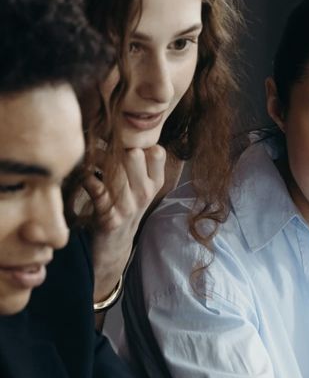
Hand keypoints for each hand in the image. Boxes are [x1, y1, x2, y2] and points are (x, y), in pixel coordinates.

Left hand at [84, 145, 165, 302]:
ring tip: (87, 154)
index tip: (120, 137)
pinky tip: (82, 175)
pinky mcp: (110, 217)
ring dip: (96, 158)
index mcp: (155, 183)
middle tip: (99, 141)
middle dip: (114, 145)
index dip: (138, 141)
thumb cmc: (123, 208)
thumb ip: (137, 163)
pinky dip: (86, 178)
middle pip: (134, 155)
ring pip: (115, 170)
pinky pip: (96, 189)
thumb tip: (121, 131)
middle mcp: (145, 194)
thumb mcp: (139, 188)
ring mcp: (129, 207)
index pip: (157, 152)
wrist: (114, 246)